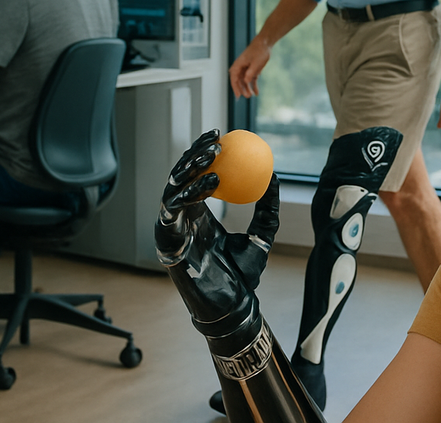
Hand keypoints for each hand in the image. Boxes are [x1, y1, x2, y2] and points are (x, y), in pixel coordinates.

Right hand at [156, 129, 279, 334]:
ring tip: (214, 156)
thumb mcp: (262, 234)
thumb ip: (267, 207)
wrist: (232, 306)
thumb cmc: (243, 275)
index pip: (194, 175)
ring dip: (192, 168)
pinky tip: (212, 183)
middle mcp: (182, 218)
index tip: (220, 135)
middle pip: (180, 176)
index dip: (201, 152)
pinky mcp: (167, 242)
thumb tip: (274, 176)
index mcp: (198, 214)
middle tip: (216, 140)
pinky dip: (191, 193)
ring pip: (173, 188)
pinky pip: (174, 210)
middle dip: (194, 153)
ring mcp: (172, 229)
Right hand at [229, 39, 270, 97]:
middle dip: (242, 89)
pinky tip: (256, 93)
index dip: (235, 87)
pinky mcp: (252, 70)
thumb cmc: (259, 51)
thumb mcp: (256, 63)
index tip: (238, 95)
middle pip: (239, 81)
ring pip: (245, 82)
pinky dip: (254, 86)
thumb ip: (250, 72)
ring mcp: (246, 70)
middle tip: (248, 96)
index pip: (234, 78)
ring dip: (247, 88)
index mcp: (238, 65)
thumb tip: (245, 81)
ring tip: (251, 95)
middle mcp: (241, 68)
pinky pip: (251, 80)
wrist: (264, 44)